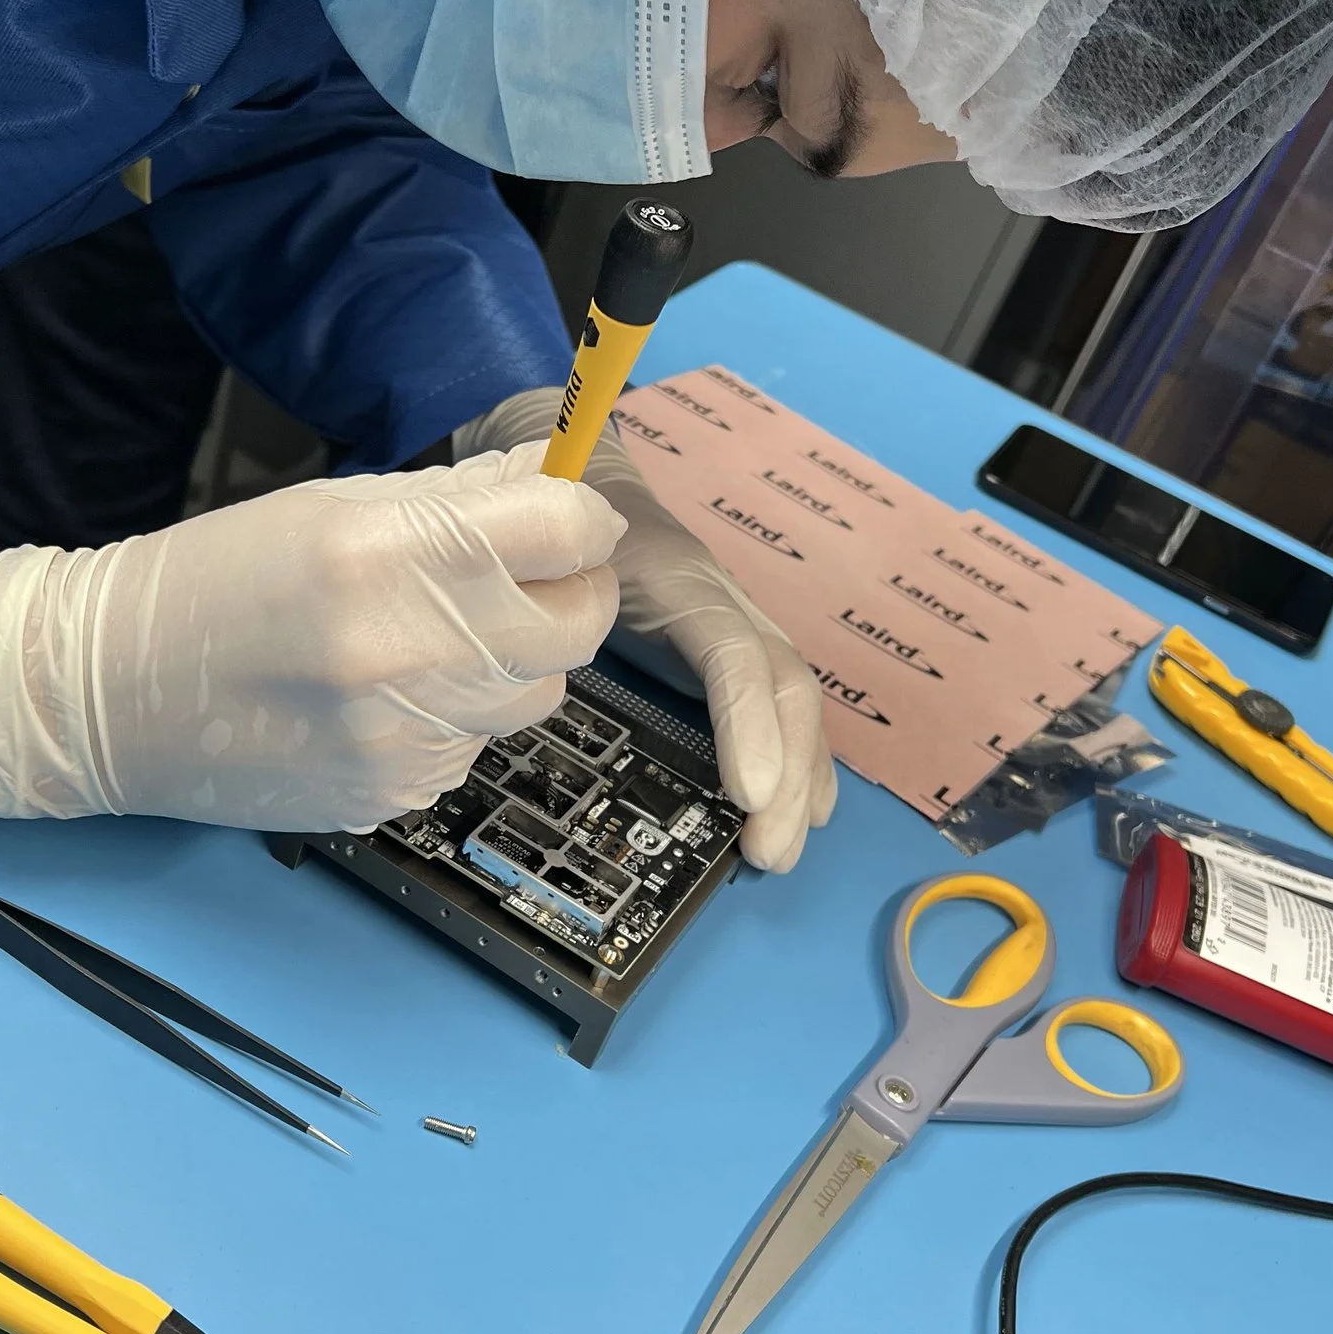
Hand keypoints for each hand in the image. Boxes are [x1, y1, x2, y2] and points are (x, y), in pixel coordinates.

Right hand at [0, 442, 623, 831]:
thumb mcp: (330, 506)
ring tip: (429, 637)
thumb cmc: (211, 582)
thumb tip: (553, 479)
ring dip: (511, 659)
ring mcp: (405, 737)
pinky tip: (382, 697)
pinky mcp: (394, 796)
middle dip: (569, 590)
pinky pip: (475, 747)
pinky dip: (453, 717)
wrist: (107, 696)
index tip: (567, 516)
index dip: (582, 518)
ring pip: (536, 692)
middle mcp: (409, 652)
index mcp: (390, 555)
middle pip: (580, 623)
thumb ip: (455, 497)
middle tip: (522, 574)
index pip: (567, 533)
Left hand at [458, 389, 835, 869]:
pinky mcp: (731, 651)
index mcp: (683, 582)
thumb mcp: (555, 554)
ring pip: (793, 702)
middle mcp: (727, 605)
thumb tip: (531, 665)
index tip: (750, 796)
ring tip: (780, 851)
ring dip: (800, 780)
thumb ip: (549, 598)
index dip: (748, 723)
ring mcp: (738, 627)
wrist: (591, 480)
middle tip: (768, 854)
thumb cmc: (566, 529)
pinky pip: (781, 707)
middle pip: (784, 687)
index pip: (736, 655)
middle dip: (789, 774)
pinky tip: (801, 812)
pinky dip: (799, 764)